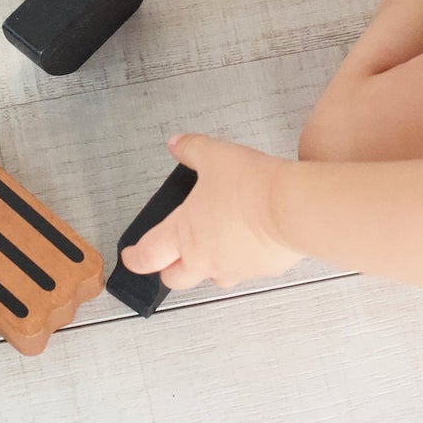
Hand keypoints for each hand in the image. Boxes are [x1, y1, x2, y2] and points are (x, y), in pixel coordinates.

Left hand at [120, 134, 301, 290]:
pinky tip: (252, 238)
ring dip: (208, 266)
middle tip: (171, 255)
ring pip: (212, 278)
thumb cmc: (251, 186)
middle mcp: (205, 258)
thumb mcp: (215, 156)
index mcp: (183, 233)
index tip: (131, 256)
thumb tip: (177, 144)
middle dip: (169, 269)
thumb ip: (191, 149)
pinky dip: (243, 259)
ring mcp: (234, 268)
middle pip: (174, 278)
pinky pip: (246, 270)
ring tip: (216, 244)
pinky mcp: (262, 270)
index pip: (147, 256)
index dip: (134, 257)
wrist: (291, 207)